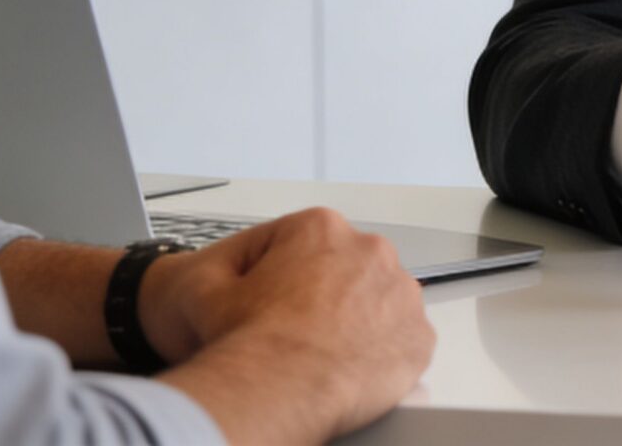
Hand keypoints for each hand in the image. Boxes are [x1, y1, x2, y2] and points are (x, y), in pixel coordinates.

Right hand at [155, 208, 434, 440]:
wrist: (279, 391)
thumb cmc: (249, 342)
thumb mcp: (204, 286)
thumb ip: (224, 261)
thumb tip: (233, 263)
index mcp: (322, 229)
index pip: (299, 244)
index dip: (277, 277)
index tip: (270, 302)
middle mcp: (370, 252)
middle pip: (344, 268)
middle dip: (324, 293)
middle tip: (295, 327)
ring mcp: (401, 294)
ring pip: (377, 301)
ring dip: (356, 319)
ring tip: (321, 349)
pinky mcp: (418, 337)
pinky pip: (401, 341)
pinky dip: (380, 353)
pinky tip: (349, 366)